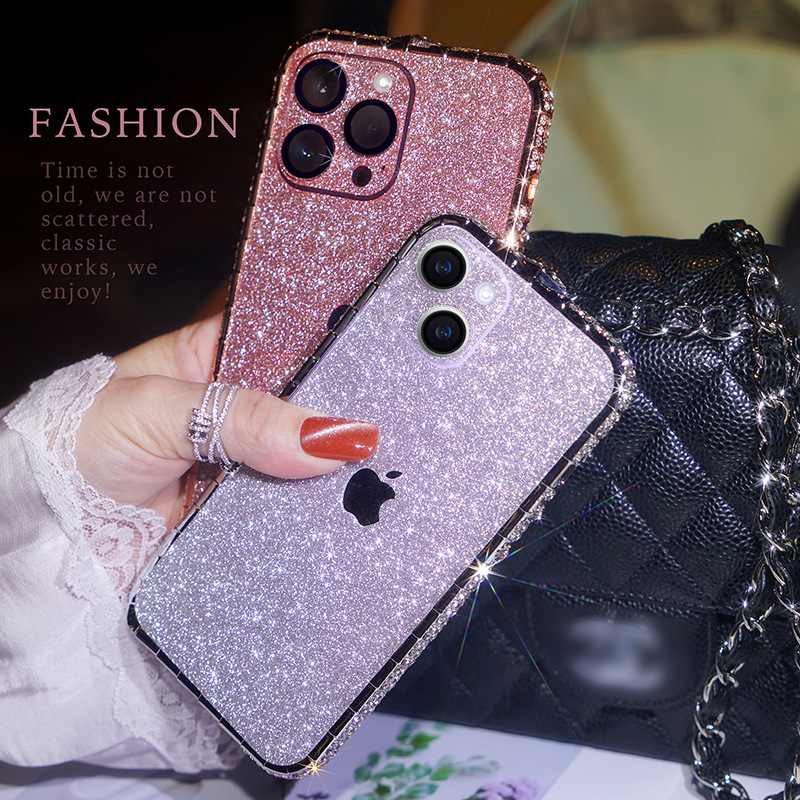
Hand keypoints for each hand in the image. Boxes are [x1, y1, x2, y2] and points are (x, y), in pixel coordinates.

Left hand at [75, 314, 377, 527]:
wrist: (52, 527)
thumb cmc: (80, 441)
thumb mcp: (161, 409)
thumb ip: (244, 417)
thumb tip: (329, 434)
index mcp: (216, 356)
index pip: (288, 338)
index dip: (329, 350)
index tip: (370, 364)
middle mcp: (236, 406)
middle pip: (306, 403)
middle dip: (335, 416)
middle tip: (371, 427)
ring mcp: (245, 458)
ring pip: (305, 457)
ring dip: (327, 467)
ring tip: (367, 466)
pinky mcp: (245, 506)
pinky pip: (290, 503)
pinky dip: (309, 506)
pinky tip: (336, 501)